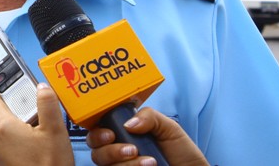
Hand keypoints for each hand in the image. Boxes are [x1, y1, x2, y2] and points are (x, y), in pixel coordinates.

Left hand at [0, 82, 73, 165]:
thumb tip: (42, 87)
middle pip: (4, 115)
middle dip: (20, 108)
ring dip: (23, 126)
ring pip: (9, 132)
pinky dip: (22, 142)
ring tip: (43, 129)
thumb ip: (47, 104)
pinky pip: (11, 147)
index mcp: (3, 127)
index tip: (2, 76)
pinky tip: (39, 145)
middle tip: (37, 105)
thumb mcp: (54, 131)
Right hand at [87, 107, 207, 165]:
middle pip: (96, 151)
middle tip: (131, 150)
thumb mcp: (168, 127)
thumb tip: (128, 123)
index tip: (110, 134)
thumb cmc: (182, 152)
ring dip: (126, 164)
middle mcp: (119, 152)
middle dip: (110, 151)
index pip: (98, 131)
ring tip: (149, 162)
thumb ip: (149, 117)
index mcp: (124, 134)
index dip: (97, 132)